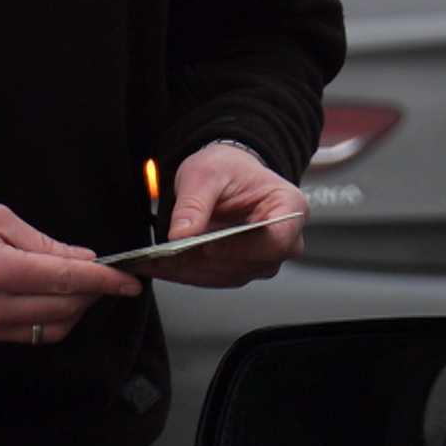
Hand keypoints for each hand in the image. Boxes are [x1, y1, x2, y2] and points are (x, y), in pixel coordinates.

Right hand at [0, 204, 141, 341]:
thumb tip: (80, 257)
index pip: (68, 279)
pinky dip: (50, 322)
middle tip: (106, 277)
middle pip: (66, 309)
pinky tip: (53, 301)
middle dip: (94, 295)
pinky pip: (29, 337)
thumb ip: (40, 242)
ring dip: (76, 311)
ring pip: (51, 329)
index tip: (128, 280)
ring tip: (81, 288)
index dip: (105, 281)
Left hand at [138, 143, 307, 286]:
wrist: (225, 174)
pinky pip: (213, 277)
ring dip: (190, 270)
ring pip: (228, 275)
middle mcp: (284, 239)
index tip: (210, 245)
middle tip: (169, 255)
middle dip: (206, 261)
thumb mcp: (206, 173)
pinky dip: (185, 273)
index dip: (242, 247)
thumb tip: (181, 234)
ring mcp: (263, 258)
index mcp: (288, 207)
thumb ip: (194, 203)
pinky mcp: (241, 268)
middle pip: (250, 263)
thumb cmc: (228, 168)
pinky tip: (160, 265)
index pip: (274, 239)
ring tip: (157, 260)